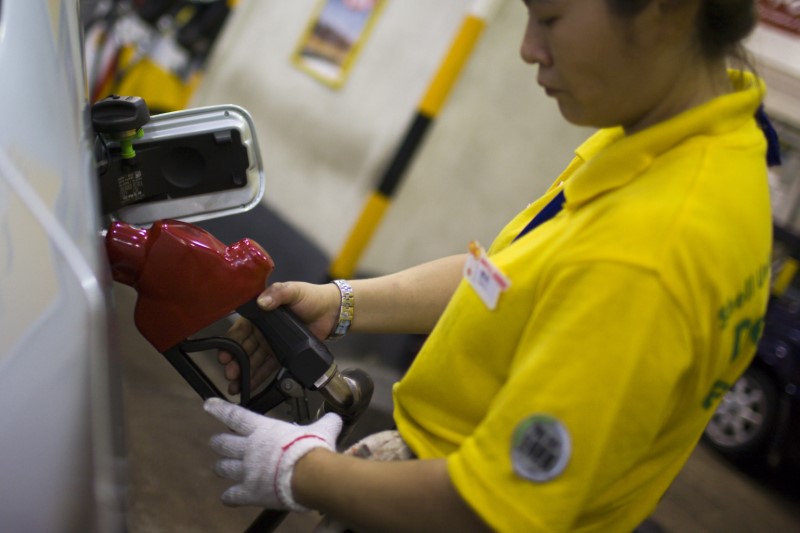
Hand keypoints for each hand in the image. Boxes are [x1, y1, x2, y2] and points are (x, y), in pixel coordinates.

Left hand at [205, 398, 341, 509]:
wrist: (309, 475)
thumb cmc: (313, 449)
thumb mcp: (323, 429)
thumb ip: (326, 422)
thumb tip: (336, 417)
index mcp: (263, 430)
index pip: (235, 416)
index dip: (219, 409)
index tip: (207, 405)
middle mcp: (249, 448)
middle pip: (223, 443)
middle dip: (219, 442)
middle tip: (217, 442)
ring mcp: (246, 471)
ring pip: (223, 468)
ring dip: (221, 467)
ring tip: (220, 467)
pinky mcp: (249, 492)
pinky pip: (231, 496)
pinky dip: (229, 497)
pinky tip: (229, 497)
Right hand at [218, 281, 339, 393]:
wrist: (332, 311)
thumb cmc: (311, 297)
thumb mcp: (293, 290)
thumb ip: (278, 293)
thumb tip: (263, 302)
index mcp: (261, 315)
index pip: (240, 330)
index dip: (231, 343)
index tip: (224, 355)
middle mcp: (264, 331)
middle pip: (244, 349)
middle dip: (235, 363)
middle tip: (230, 374)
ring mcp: (273, 344)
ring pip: (254, 361)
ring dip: (244, 374)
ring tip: (235, 386)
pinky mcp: (284, 355)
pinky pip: (269, 368)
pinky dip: (259, 378)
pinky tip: (250, 388)